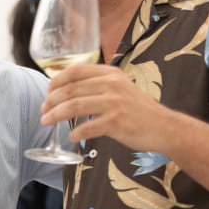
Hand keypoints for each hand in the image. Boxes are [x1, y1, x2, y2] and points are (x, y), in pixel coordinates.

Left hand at [41, 63, 173, 152]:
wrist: (165, 127)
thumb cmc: (139, 110)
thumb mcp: (121, 88)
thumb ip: (100, 85)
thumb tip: (68, 89)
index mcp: (111, 73)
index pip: (76, 71)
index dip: (57, 80)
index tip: (47, 91)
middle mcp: (111, 84)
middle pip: (71, 89)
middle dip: (51, 100)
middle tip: (43, 110)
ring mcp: (114, 103)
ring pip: (74, 106)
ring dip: (56, 115)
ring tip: (46, 122)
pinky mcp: (116, 122)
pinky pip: (87, 127)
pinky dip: (75, 133)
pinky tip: (71, 137)